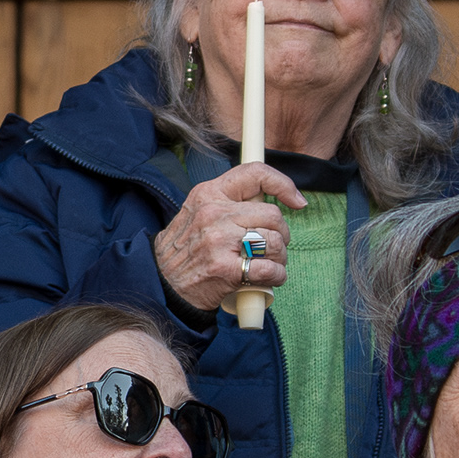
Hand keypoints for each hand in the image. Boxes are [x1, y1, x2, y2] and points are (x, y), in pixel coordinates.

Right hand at [153, 162, 306, 318]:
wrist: (162, 284)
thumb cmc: (185, 250)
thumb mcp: (197, 213)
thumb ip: (228, 203)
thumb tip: (267, 197)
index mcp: (209, 194)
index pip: (254, 173)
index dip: (283, 184)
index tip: (296, 200)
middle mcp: (214, 213)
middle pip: (273, 215)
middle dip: (282, 234)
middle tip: (273, 246)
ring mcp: (219, 241)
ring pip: (274, 242)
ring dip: (280, 257)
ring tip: (269, 264)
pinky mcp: (225, 268)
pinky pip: (269, 269)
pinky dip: (277, 276)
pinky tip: (270, 279)